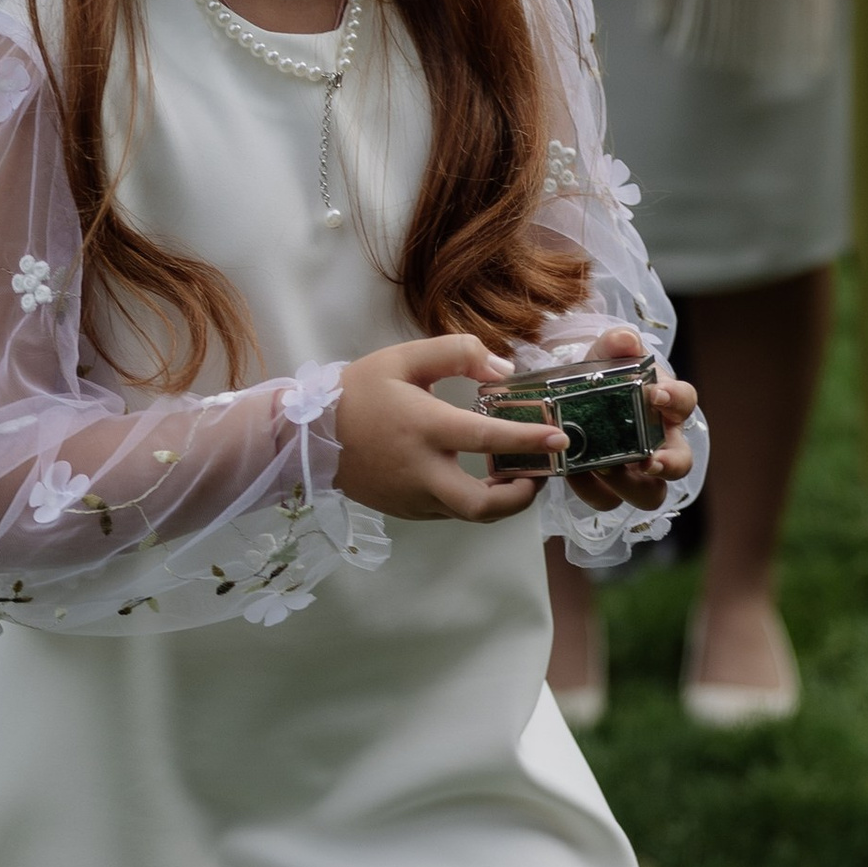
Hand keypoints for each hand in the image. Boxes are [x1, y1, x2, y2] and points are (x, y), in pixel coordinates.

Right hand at [335, 333, 566, 522]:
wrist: (309, 436)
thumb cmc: (359, 391)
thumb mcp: (404, 358)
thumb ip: (457, 353)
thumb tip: (502, 370)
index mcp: (424, 427)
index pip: (486, 438)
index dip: (527, 440)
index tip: (559, 439)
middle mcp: (421, 471)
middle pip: (481, 507)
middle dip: (520, 498)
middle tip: (538, 477)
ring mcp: (413, 497)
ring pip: (469, 513)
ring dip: (499, 500)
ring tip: (515, 475)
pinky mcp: (406, 510)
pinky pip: (449, 510)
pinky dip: (471, 500)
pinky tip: (478, 479)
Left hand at [547, 322, 697, 515]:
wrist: (571, 397)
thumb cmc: (602, 377)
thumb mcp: (605, 355)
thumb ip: (615, 345)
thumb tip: (626, 340)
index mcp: (665, 405)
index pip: (685, 401)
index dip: (676, 400)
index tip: (657, 395)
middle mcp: (660, 442)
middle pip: (681, 463)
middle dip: (669, 465)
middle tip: (648, 461)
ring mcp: (637, 471)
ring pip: (650, 494)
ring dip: (629, 485)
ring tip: (603, 468)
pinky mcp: (608, 486)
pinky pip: (607, 499)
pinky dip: (591, 490)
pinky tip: (573, 472)